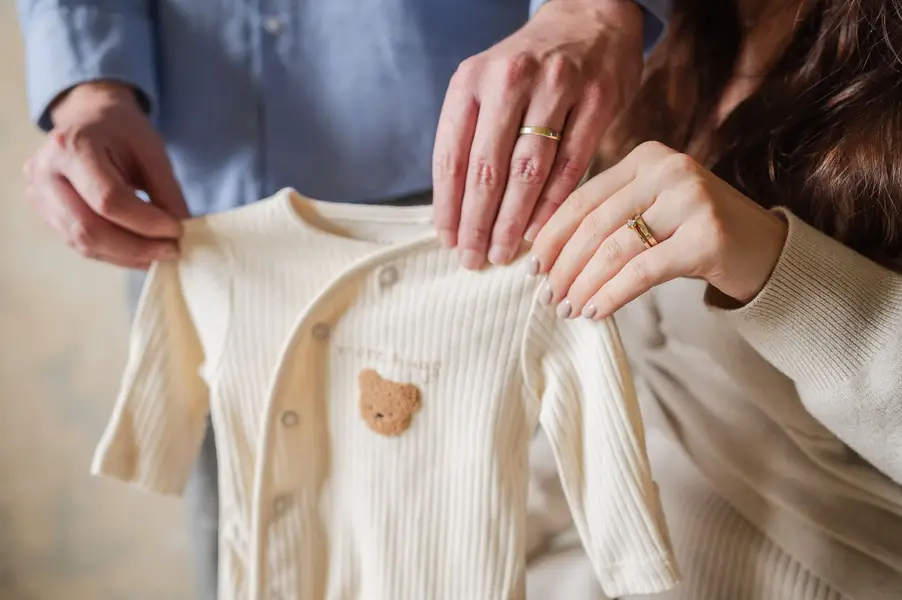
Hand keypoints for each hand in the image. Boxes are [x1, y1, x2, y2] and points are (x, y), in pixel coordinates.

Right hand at [22, 81, 187, 269]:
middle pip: (89, 228)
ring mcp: (38, 196)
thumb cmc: (122, 131)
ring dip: (126, 256)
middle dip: (136, 247)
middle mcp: (44, 172)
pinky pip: (79, 245)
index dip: (146, 222)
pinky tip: (140, 253)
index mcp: (72, 146)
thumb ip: (166, 191)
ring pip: (83, 243)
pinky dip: (114, 254)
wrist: (88, 118)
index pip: (109, 199)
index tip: (178, 231)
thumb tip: (181, 232)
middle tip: (172, 251)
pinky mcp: (44, 214)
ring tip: (159, 255)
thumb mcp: (151, 150)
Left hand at [432, 0, 643, 268]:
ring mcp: (557, 87)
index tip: (448, 241)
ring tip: (502, 252)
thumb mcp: (487, 84)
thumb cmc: (530, 67)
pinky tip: (538, 230)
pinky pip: (571, 164)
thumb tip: (456, 210)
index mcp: (471, 81)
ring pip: (528, 170)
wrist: (590, 16)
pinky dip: (553, 203)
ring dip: (512, 221)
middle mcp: (509, 80)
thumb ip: (472, 136)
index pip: (451, 156)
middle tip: (473, 260)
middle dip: (478, 223)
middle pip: (487, 169)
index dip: (448, 206)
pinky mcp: (597, 99)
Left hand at [529, 141, 788, 318]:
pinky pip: (642, 271)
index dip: (551, 235)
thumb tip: (544, 254)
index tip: (531, 266)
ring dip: (583, 285)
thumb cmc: (694, 235)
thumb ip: (608, 218)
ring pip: (615, 249)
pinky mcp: (709, 236)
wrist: (766, 252)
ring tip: (567, 309)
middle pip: (595, 224)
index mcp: (647, 157)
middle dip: (564, 266)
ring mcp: (693, 199)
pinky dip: (611, 295)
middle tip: (547, 297)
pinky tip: (594, 312)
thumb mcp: (650, 212)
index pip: (583, 197)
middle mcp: (670, 169)